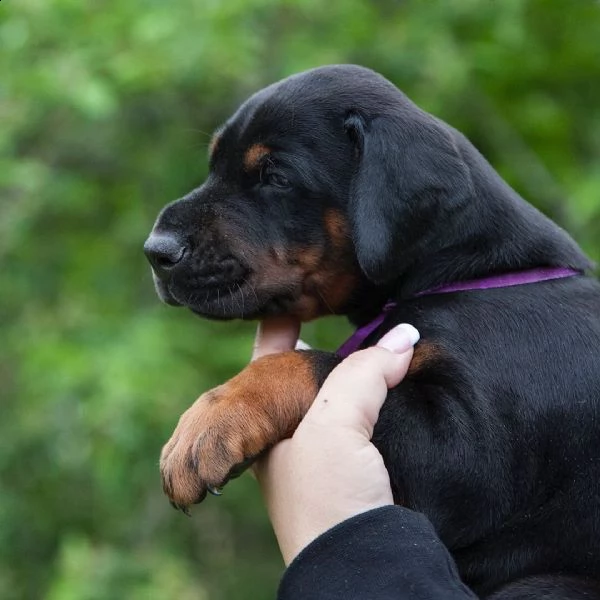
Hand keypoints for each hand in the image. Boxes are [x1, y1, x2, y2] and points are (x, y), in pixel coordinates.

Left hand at [253, 318, 418, 564]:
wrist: (363, 564)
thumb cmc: (327, 499)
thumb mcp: (332, 425)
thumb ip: (363, 372)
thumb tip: (404, 337)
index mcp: (266, 420)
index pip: (265, 357)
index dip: (281, 325)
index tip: (299, 296)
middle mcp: (290, 433)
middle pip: (307, 371)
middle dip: (330, 342)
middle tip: (356, 311)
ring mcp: (324, 449)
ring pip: (341, 392)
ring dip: (363, 367)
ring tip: (386, 337)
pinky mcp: (358, 465)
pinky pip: (367, 414)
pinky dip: (382, 394)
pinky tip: (399, 380)